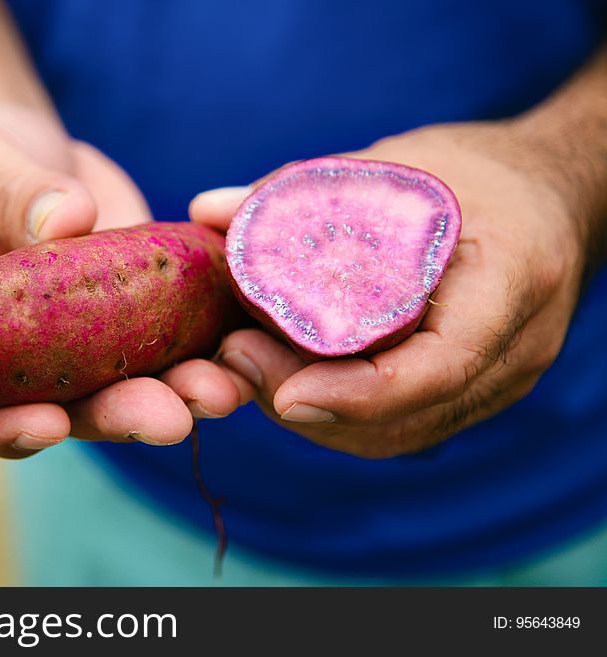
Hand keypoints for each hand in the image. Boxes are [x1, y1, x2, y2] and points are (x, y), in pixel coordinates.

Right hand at [0, 103, 239, 457]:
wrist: (35, 154)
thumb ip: (11, 195)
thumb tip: (69, 218)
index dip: (6, 429)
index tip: (48, 424)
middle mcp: (35, 361)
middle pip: (73, 411)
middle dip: (122, 417)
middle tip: (169, 417)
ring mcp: (95, 344)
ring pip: (136, 388)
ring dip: (181, 396)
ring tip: (222, 390)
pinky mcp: (146, 314)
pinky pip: (180, 338)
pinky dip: (213, 346)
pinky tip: (246, 345)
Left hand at [191, 123, 585, 457]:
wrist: (551, 198)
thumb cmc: (479, 173)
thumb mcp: (398, 164)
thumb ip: (305, 189)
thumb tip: (206, 211)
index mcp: (511, 282)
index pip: (440, 366)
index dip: (357, 393)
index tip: (285, 391)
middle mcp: (515, 351)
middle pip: (403, 416)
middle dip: (309, 403)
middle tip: (235, 357)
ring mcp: (498, 382)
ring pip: (396, 435)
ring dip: (314, 414)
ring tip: (249, 365)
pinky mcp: (472, 393)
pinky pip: (401, 425)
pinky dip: (339, 411)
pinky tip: (288, 375)